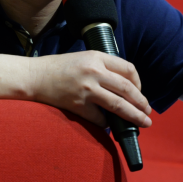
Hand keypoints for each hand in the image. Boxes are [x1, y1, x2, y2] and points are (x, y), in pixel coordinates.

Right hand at [29, 51, 151, 127]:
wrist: (35, 77)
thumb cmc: (58, 67)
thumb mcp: (84, 58)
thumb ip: (103, 67)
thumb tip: (124, 86)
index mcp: (97, 57)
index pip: (128, 69)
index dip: (139, 82)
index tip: (139, 91)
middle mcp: (94, 72)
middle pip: (128, 89)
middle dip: (142, 103)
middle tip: (147, 111)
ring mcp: (87, 89)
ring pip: (119, 105)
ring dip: (135, 116)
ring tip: (143, 122)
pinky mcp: (78, 105)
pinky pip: (100, 118)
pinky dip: (106, 123)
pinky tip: (108, 124)